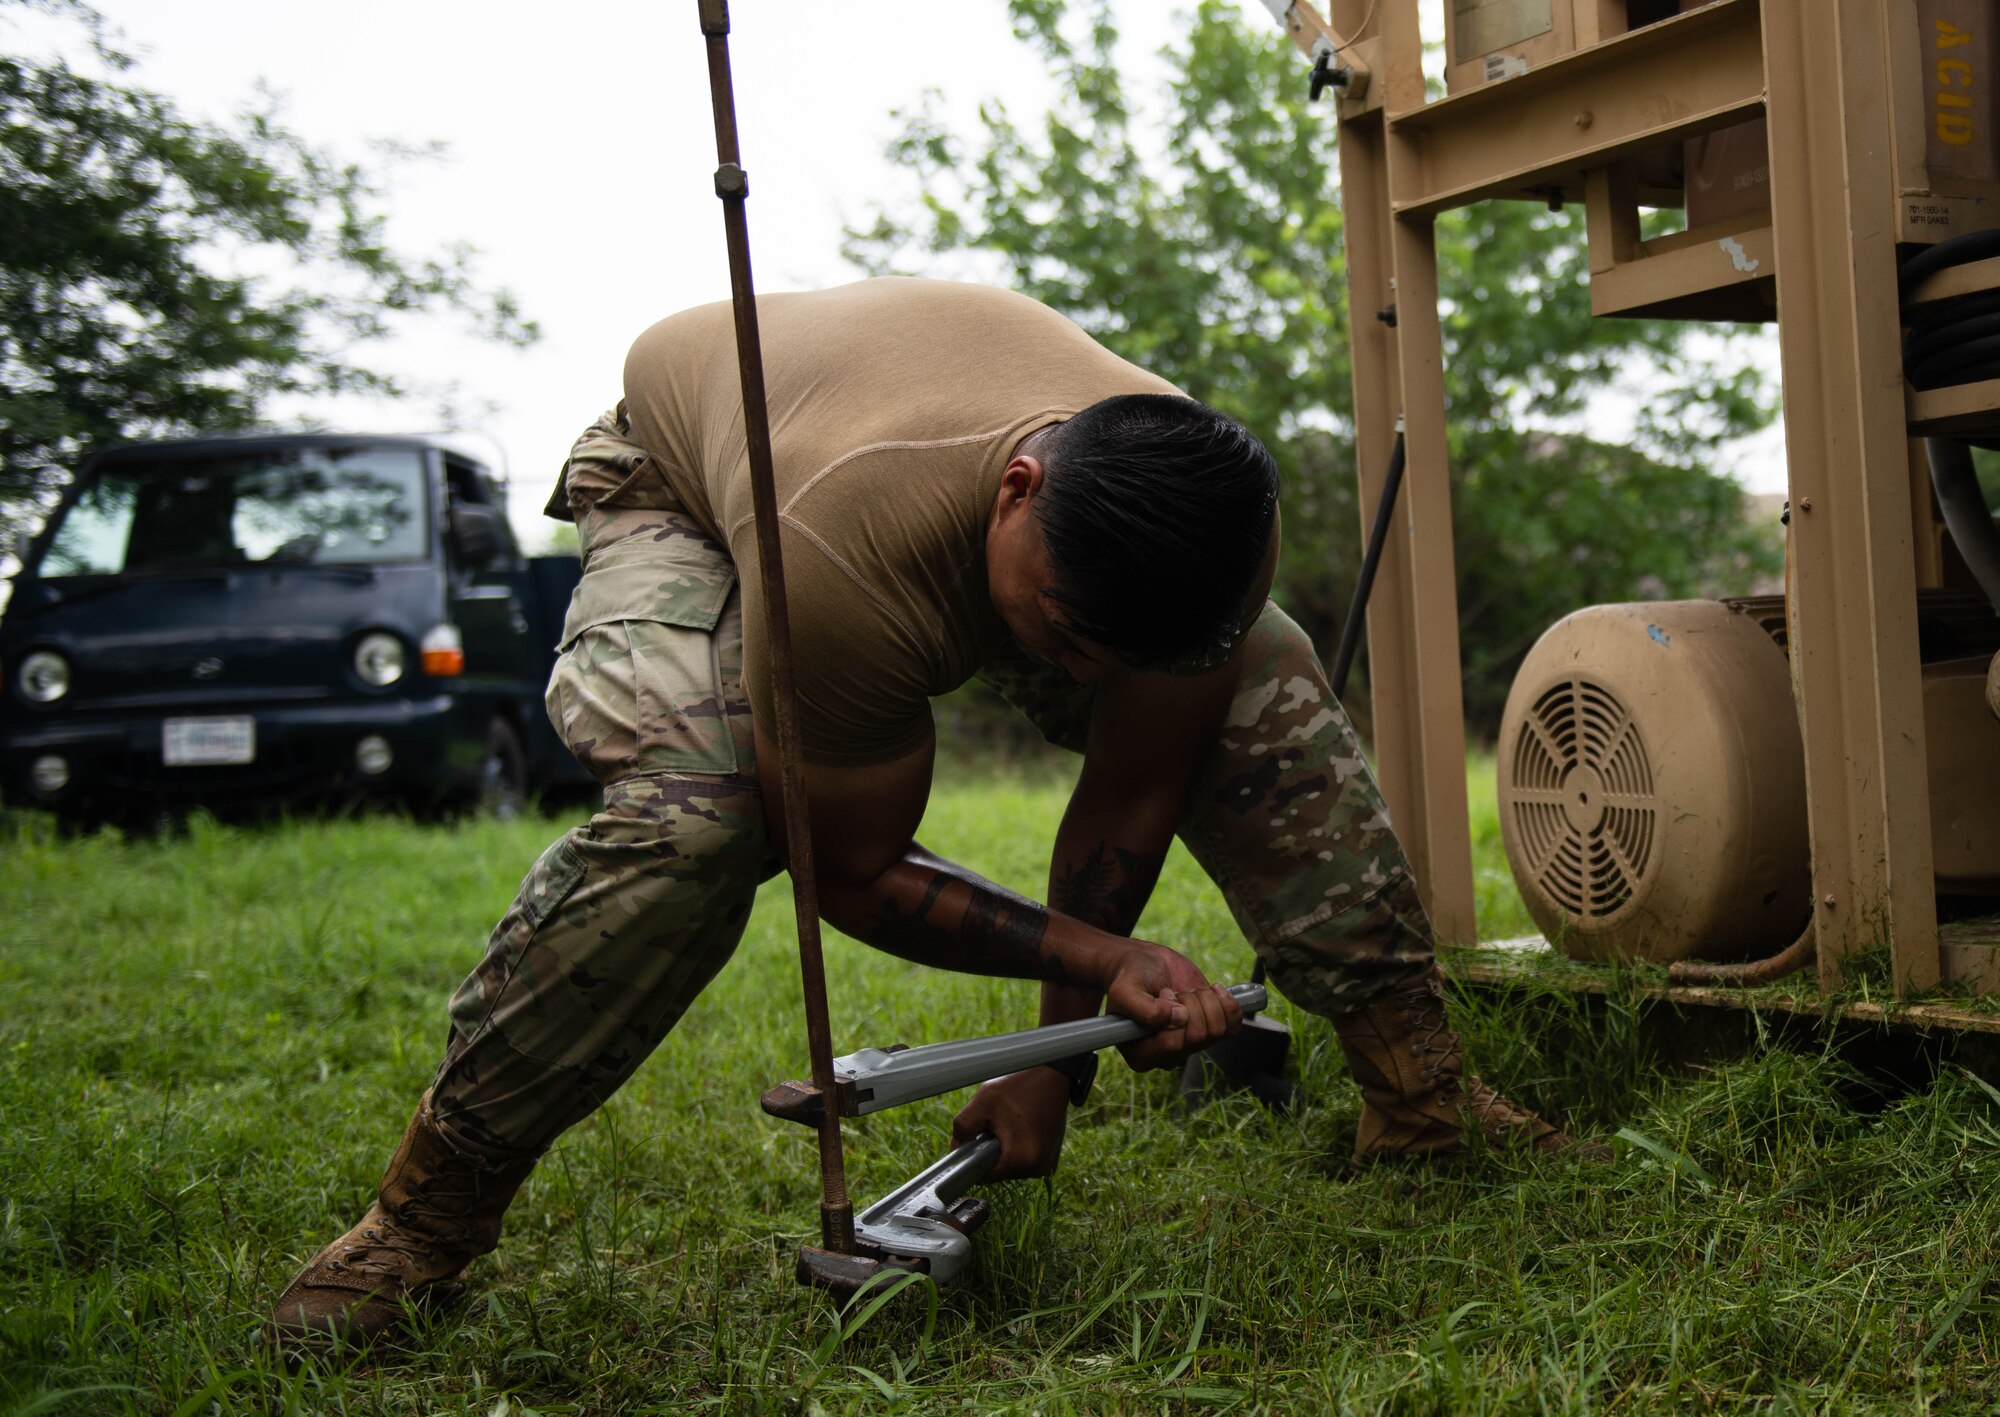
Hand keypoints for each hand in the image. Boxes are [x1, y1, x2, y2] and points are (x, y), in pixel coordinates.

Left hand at [952, 1067, 1072, 1179]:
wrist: (1053, 1076)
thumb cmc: (1019, 1086)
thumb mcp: (983, 1101)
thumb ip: (963, 1127)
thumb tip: (956, 1149)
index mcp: (1021, 1159)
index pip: (985, 1175)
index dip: (974, 1158)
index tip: (976, 1138)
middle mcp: (1037, 1169)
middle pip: (998, 1172)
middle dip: (990, 1151)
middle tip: (994, 1125)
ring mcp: (1046, 1166)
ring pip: (1010, 1167)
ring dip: (1004, 1151)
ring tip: (1009, 1125)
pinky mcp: (1050, 1161)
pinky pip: (1023, 1162)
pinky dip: (1017, 1149)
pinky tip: (1020, 1129)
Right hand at [1101, 942, 1242, 1071]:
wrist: (1146, 963)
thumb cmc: (1130, 978)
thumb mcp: (1124, 991)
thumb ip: (1144, 1010)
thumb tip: (1180, 1018)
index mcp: (1142, 1054)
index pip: (1172, 1046)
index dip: (1174, 1016)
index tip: (1163, 994)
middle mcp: (1168, 1055)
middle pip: (1198, 1037)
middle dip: (1189, 1003)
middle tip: (1172, 991)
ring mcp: (1191, 1044)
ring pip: (1217, 1030)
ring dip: (1205, 1000)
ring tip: (1186, 991)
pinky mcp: (1210, 1030)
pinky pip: (1233, 1026)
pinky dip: (1228, 1003)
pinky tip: (1212, 990)